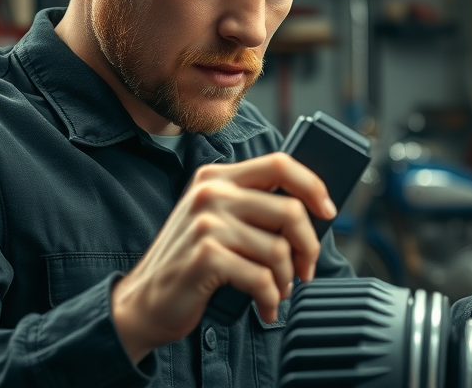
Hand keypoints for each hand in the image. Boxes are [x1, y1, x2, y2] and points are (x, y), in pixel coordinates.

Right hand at [109, 152, 335, 362]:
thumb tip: (313, 212)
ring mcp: (206, 224)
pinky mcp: (205, 257)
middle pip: (289, 209)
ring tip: (277, 292)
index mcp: (216, 177)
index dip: (313, 186)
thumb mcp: (217, 222)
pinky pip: (261, 278)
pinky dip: (270, 299)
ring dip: (286, 280)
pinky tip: (264, 307)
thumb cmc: (192, 264)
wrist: (143, 302)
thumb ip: (253, 208)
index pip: (280, 163)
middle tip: (305, 270)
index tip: (328, 212)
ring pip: (279, 249)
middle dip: (308, 247)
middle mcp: (210, 193)